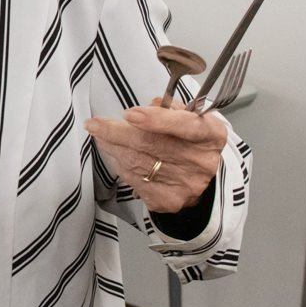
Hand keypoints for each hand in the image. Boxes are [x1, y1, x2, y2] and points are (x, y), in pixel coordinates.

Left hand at [84, 99, 226, 213]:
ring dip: (113, 147)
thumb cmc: (188, 141)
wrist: (197, 177)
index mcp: (210, 135)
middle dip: (117, 132)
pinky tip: (114, 153)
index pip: (185, 126)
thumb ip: (170, 109)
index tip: (130, 114)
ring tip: (101, 135)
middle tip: (95, 124)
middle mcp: (201, 161)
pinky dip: (119, 164)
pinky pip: (134, 180)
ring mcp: (186, 184)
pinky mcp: (169, 200)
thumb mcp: (189, 118)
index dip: (156, 120)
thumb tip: (149, 106)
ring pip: (138, 162)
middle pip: (152, 145)